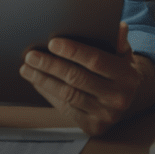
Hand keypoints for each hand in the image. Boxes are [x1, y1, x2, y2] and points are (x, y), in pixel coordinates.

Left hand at [19, 22, 145, 135]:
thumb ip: (119, 39)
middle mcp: (118, 98)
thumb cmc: (119, 69)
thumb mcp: (124, 53)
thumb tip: (118, 26)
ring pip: (68, 94)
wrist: (127, 99)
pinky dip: (48, 94)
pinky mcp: (93, 126)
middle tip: (31, 55)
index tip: (52, 43)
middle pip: (77, 78)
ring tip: (27, 68)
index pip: (96, 60)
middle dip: (51, 65)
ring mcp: (105, 115)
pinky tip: (37, 82)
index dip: (73, 51)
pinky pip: (66, 108)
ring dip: (44, 80)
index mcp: (127, 76)